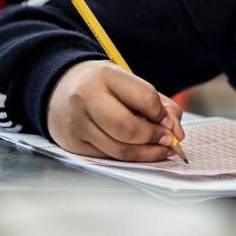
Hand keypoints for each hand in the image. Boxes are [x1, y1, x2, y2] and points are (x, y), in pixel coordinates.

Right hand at [48, 60, 184, 161]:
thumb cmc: (102, 86)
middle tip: (169, 140)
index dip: (164, 115)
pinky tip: (141, 153)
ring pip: (120, 150)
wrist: (59, 88)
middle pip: (129, 129)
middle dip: (155, 138)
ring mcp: (77, 124)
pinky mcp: (74, 145)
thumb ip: (158, 104)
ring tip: (161, 149)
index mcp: (105, 76)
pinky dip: (131, 158)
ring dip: (147, 154)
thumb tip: (177, 132)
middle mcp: (86, 99)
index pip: (145, 99)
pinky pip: (109, 158)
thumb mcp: (129, 83)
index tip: (171, 123)